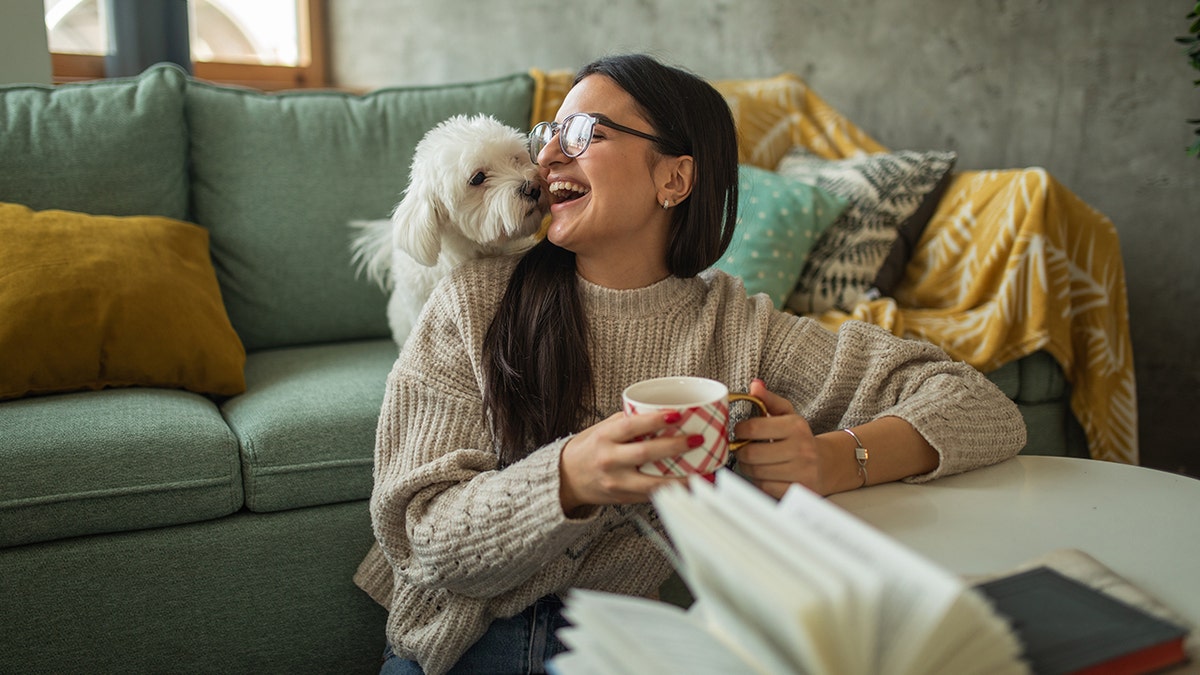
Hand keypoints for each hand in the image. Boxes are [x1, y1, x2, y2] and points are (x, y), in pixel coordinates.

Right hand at [558, 411, 694, 515]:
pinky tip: (687, 486)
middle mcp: (609, 460)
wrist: (565, 479)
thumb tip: (659, 412)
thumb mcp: (601, 430)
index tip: (677, 415)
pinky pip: (651, 495)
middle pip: (645, 453)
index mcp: (604, 438)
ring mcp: (616, 482)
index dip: (655, 420)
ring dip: (680, 478)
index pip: (632, 426)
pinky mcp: (623, 498)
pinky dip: (671, 491)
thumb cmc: (585, 451)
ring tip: (701, 471)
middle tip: (696, 440)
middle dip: (674, 446)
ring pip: (653, 482)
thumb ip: (627, 422)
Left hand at [732, 379, 843, 497]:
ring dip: (747, 467)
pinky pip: (765, 487)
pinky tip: (763, 474)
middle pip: (751, 453)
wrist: (828, 463)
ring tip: (751, 461)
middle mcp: (801, 449)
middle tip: (741, 448)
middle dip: (741, 451)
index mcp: (796, 427)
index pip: (753, 428)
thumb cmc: (800, 437)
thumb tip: (755, 385)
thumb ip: (769, 400)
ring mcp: (802, 471)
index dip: (739, 430)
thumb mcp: (788, 415)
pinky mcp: (799, 489)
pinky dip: (759, 481)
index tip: (739, 432)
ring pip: (756, 472)